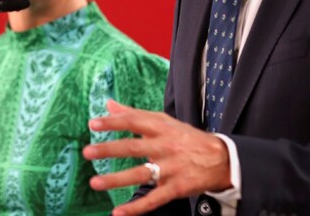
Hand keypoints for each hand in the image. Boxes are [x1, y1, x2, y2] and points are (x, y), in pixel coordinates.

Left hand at [84, 99, 231, 215]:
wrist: (221, 159)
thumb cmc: (186, 138)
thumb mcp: (164, 122)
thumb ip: (135, 114)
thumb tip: (109, 104)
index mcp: (162, 128)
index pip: (135, 122)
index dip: (114, 122)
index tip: (93, 124)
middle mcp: (165, 147)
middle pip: (134, 148)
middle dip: (110, 150)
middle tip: (88, 152)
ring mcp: (171, 169)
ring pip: (141, 175)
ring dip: (117, 180)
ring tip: (95, 183)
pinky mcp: (176, 188)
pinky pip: (154, 199)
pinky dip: (136, 208)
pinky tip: (119, 213)